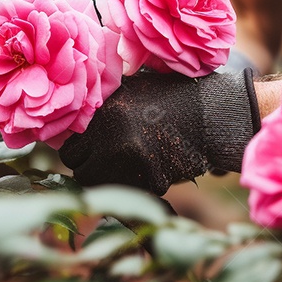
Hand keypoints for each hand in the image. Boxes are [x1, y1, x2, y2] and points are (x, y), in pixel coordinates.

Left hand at [58, 69, 260, 194]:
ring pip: (103, 187)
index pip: (69, 149)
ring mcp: (132, 164)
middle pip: (81, 172)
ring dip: (110, 181)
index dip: (80, 151)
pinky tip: (153, 167)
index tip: (90, 150)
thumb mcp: (130, 90)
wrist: (211, 112)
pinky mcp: (152, 182)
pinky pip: (133, 191)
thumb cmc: (169, 97)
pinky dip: (139, 185)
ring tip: (128, 166)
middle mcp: (111, 141)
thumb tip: (72, 128)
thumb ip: (100, 108)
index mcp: (103, 116)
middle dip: (91, 169)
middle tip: (108, 162)